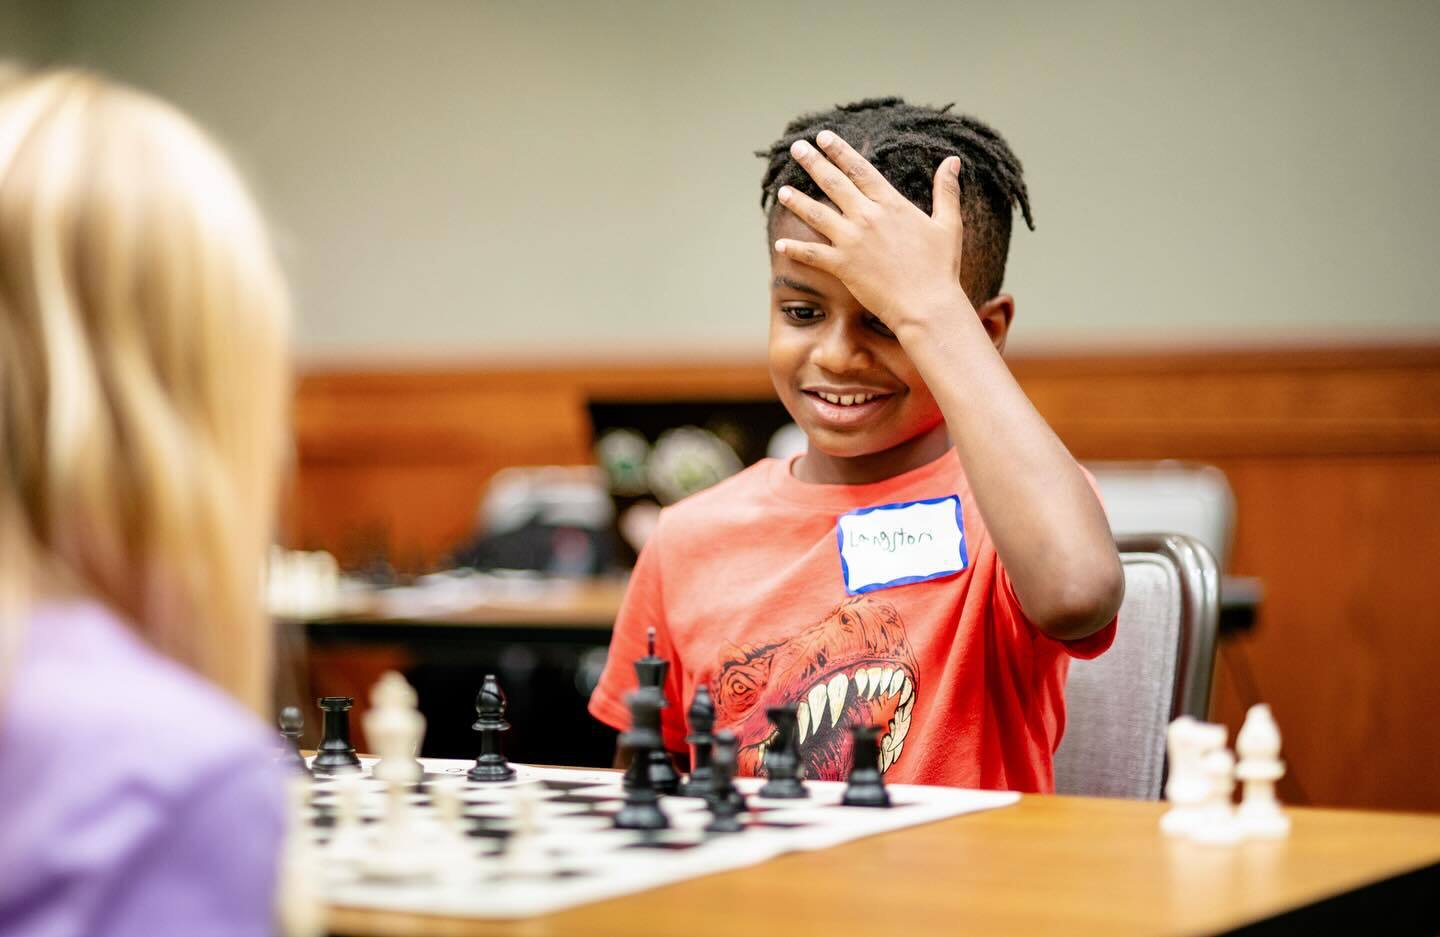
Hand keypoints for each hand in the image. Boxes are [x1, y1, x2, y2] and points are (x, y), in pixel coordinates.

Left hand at [775, 131, 971, 334]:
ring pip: (817, 214)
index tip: (824, 137)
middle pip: (833, 183)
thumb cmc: (941, 268)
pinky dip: (795, 249)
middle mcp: (868, 217)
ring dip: (798, 201)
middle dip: (813, 163)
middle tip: (796, 148)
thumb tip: (953, 160)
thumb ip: (946, 191)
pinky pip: (812, 254)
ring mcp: (852, 241)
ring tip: (782, 190)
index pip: (860, 169)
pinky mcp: (843, 266)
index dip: (840, 150)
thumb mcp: (949, 224)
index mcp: (891, 204)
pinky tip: (779, 244)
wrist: (927, 305)